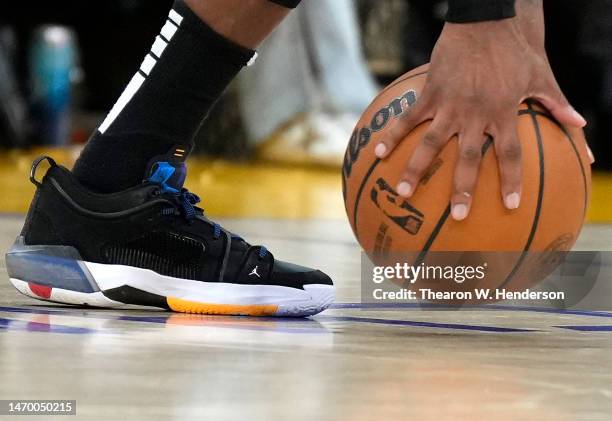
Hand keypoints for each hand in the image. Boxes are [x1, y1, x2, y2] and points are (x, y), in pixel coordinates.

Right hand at [375, 15, 586, 220]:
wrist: (484, 20)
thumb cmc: (514, 49)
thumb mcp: (542, 75)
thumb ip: (557, 103)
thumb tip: (580, 126)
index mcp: (503, 112)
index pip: (509, 153)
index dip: (511, 179)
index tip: (510, 205)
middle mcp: (475, 114)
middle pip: (468, 158)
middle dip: (462, 188)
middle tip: (457, 216)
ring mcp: (449, 105)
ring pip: (430, 143)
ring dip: (415, 168)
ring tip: (402, 192)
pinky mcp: (430, 93)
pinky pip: (408, 118)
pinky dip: (393, 134)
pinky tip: (378, 153)